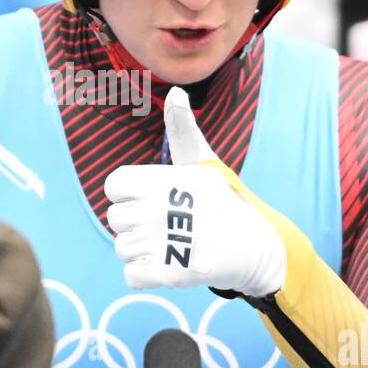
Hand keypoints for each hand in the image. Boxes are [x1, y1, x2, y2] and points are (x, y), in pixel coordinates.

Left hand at [103, 87, 285, 296]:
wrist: (254, 246)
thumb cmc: (223, 201)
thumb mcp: (203, 162)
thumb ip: (182, 130)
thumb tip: (176, 92)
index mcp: (158, 180)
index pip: (113, 185)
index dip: (129, 193)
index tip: (153, 198)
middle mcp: (153, 209)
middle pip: (115, 218)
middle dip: (136, 223)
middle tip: (168, 224)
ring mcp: (157, 243)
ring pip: (122, 248)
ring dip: (142, 250)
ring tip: (171, 243)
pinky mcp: (163, 273)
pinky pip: (131, 275)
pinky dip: (147, 274)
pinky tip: (169, 263)